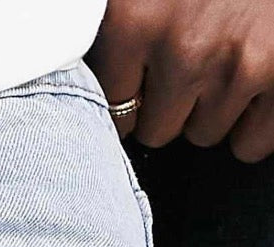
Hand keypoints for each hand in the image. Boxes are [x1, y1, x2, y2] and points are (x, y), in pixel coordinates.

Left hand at [87, 0, 273, 161]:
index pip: (110, 104)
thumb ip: (122, 22)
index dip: (129, 93)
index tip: (141, 77)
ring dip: (210, 109)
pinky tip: (251, 89)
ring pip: (203, 134)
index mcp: (133, 18)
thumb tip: (81, 74)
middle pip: (156, 129)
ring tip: (225, 60)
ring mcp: (235, 66)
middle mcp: (181, 48)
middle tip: (191, 60)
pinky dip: (250, 126)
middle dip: (170, 104)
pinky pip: (251, 143)